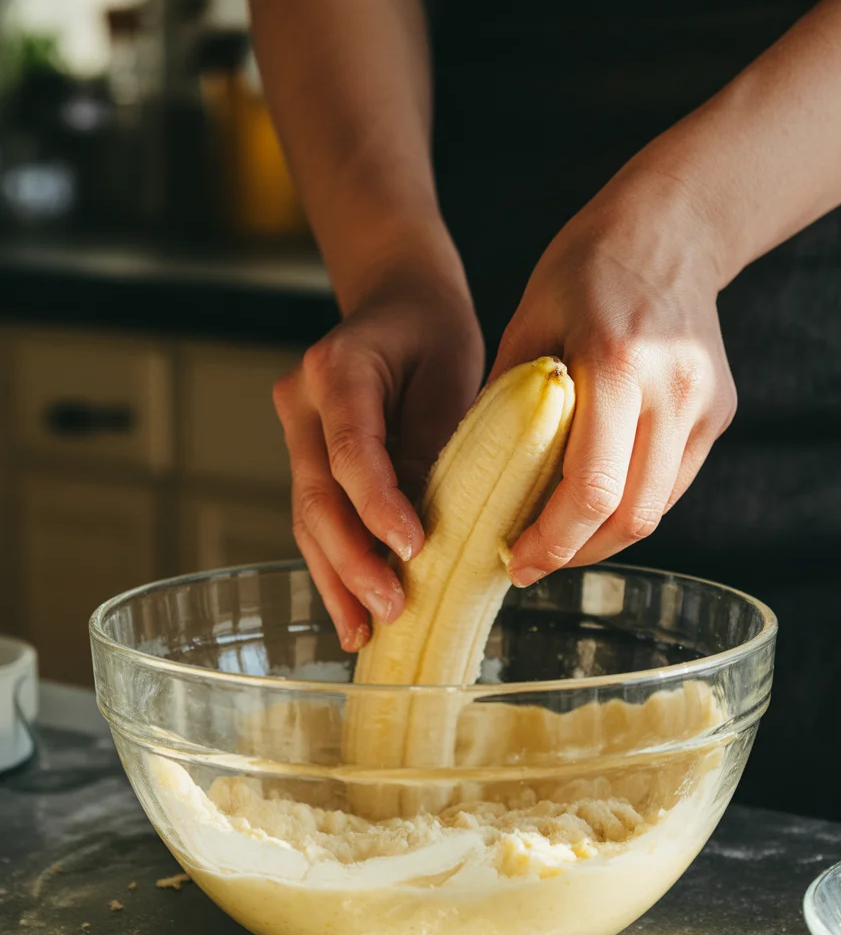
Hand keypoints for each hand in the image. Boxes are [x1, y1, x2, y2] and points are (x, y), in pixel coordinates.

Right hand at [274, 271, 483, 650]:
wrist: (398, 303)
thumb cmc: (433, 335)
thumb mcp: (452, 379)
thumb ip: (436, 448)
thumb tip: (436, 533)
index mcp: (337, 368)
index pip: (352, 450)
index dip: (378, 507)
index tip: (413, 551)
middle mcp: (300, 401)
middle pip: (316, 495)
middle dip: (353, 562)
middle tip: (391, 610)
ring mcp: (295, 432)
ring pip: (308, 518)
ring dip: (337, 579)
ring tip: (365, 632)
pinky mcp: (305, 458)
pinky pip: (315, 518)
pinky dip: (336, 565)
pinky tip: (352, 610)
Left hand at [491, 167, 735, 586]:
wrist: (673, 228)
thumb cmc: (585, 268)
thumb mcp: (527, 322)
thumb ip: (507, 401)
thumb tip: (479, 477)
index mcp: (617, 362)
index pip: (592, 487)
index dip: (553, 541)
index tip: (514, 562)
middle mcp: (672, 390)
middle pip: (632, 516)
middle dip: (576, 553)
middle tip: (529, 563)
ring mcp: (705, 405)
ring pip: (656, 510)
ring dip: (603, 538)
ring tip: (556, 540)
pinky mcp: (720, 413)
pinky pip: (672, 485)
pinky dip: (630, 507)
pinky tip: (593, 506)